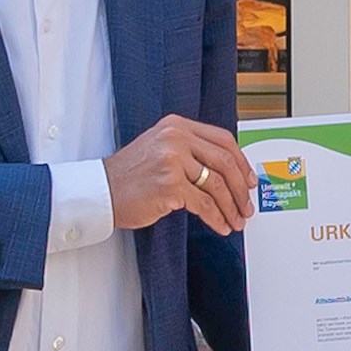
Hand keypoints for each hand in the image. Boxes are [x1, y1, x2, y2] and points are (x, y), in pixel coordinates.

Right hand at [106, 118, 257, 235]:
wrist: (101, 190)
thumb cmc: (129, 175)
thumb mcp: (159, 147)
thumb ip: (189, 150)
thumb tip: (225, 169)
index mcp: (177, 126)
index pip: (222, 139)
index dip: (241, 161)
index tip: (249, 178)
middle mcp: (176, 138)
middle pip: (224, 162)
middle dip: (241, 188)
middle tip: (247, 204)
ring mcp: (173, 161)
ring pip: (217, 185)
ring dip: (231, 206)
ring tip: (236, 219)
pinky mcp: (170, 185)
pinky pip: (204, 204)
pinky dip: (216, 218)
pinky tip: (220, 225)